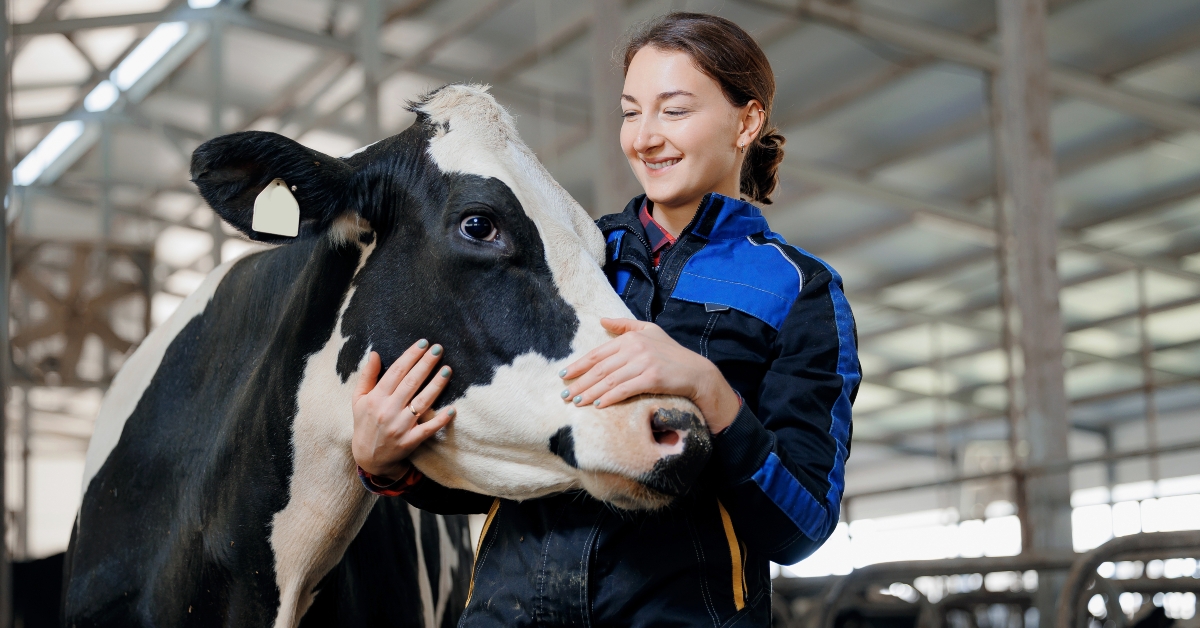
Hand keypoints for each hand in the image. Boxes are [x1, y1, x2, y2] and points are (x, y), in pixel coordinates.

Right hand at [352, 340, 454, 480]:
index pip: (396, 372)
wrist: (368, 457)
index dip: (410, 356)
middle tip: (439, 349)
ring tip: (447, 369)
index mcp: (376, 398)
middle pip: (411, 383)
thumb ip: (367, 376)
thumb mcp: (358, 399)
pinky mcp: (410, 441)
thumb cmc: (365, 423)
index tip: (423, 343)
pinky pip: (428, 429)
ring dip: (436, 385)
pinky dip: (440, 420)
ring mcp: (400, 426)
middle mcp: (388, 410)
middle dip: (426, 364)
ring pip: (422, 402)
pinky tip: (452, 408)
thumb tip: (374, 353)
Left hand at [560, 318, 740, 432]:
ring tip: (577, 402)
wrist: (697, 372)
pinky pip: (625, 389)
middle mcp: (636, 348)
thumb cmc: (672, 353)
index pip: (598, 353)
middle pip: (600, 368)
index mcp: (631, 338)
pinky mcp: (652, 378)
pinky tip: (599, 405)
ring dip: (591, 392)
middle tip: (565, 395)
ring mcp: (644, 363)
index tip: (564, 375)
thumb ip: (625, 325)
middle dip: (580, 382)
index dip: (579, 365)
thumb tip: (602, 320)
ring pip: (610, 380)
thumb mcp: (650, 331)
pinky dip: (610, 397)